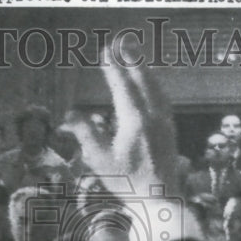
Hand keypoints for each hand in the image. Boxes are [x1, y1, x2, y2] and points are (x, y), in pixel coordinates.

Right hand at [61, 38, 200, 240]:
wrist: (159, 199)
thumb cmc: (125, 182)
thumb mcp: (99, 160)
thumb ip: (85, 133)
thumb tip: (69, 114)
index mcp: (135, 122)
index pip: (122, 86)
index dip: (113, 67)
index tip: (105, 51)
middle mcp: (154, 117)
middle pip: (142, 80)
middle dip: (130, 59)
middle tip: (120, 42)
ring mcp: (165, 122)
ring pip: (156, 87)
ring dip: (144, 69)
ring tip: (134, 54)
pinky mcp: (171, 129)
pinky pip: (163, 98)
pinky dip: (154, 84)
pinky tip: (151, 83)